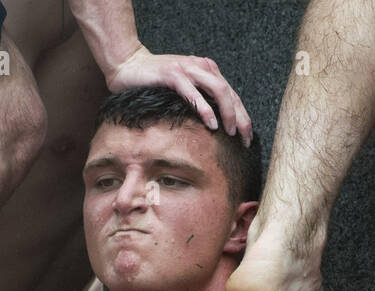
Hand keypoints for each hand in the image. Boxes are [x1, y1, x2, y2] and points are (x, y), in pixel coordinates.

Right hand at [107, 47, 251, 144]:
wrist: (127, 65)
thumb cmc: (154, 82)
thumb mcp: (183, 90)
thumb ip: (199, 100)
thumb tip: (215, 126)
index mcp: (207, 71)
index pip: (232, 95)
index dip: (243, 117)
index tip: (247, 138)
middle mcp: (202, 67)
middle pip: (230, 93)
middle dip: (241, 118)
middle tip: (245, 140)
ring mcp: (188, 69)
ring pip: (218, 90)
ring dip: (227, 113)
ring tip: (231, 132)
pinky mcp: (172, 74)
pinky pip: (193, 92)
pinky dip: (204, 108)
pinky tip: (211, 123)